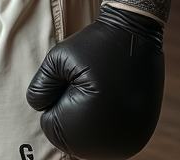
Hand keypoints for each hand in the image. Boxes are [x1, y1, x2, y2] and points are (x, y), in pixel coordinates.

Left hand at [26, 0, 174, 158]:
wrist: (136, 34)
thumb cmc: (95, 45)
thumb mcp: (56, 59)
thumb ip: (39, 88)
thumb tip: (40, 108)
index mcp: (86, 126)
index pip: (51, 128)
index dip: (57, 100)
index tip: (75, 80)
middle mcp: (111, 145)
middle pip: (71, 139)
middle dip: (72, 113)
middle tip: (90, 84)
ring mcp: (128, 144)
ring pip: (90, 140)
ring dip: (90, 119)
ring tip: (104, 91)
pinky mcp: (140, 138)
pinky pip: (109, 138)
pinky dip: (106, 122)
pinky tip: (114, 98)